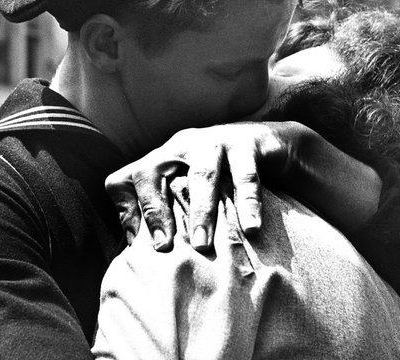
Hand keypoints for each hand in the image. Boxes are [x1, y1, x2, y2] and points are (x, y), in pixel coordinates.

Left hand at [106, 122, 308, 252]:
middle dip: (154, 210)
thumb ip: (170, 217)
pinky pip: (246, 175)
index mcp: (160, 160)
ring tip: (201, 245)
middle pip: (151, 172)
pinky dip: (248, 203)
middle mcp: (180, 147)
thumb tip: (142, 259)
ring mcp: (213, 141)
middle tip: (163, 247)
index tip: (136, 249)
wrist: (274, 144)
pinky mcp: (248, 143)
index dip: (125, 212)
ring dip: (200, 210)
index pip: (125, 179)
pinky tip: (251, 229)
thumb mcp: (192, 194)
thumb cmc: (226, 180)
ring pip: (201, 175)